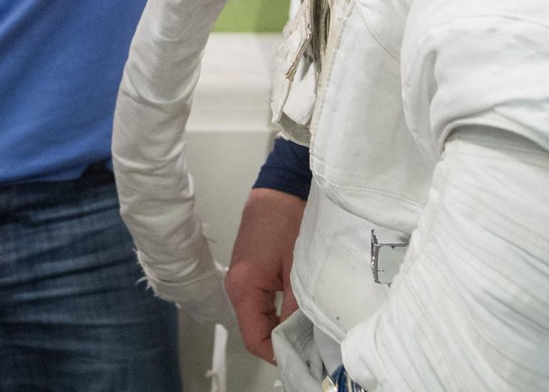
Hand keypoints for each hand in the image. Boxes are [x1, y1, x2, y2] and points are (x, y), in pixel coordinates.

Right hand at [226, 188, 305, 362]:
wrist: (279, 189)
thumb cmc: (287, 221)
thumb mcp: (298, 268)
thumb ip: (297, 306)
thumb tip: (304, 339)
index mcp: (244, 288)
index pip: (254, 338)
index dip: (277, 354)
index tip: (304, 357)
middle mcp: (236, 288)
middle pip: (255, 331)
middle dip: (281, 343)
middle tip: (312, 347)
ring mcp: (240, 281)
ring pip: (259, 319)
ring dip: (280, 328)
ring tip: (309, 331)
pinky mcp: (249, 274)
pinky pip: (261, 305)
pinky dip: (278, 313)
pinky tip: (299, 312)